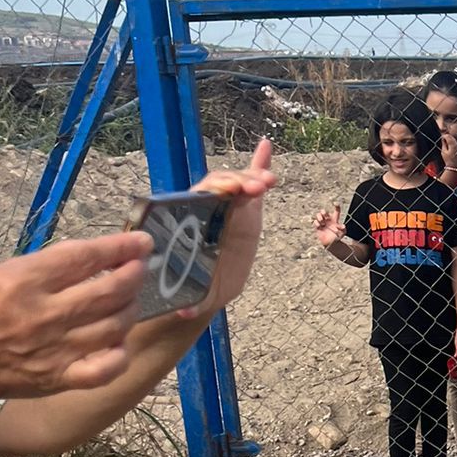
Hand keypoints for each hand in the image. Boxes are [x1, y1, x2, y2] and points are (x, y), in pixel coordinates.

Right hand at [0, 229, 153, 406]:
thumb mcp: (1, 273)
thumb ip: (47, 266)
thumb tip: (94, 256)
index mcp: (25, 281)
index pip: (85, 258)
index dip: (121, 249)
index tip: (143, 243)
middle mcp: (44, 314)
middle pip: (108, 291)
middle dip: (134, 275)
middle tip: (141, 268)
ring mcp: (55, 349)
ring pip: (114, 326)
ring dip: (131, 309)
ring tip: (132, 299)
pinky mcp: (59, 378)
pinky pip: (106, 368)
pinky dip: (120, 354)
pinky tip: (120, 342)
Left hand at [193, 138, 275, 313]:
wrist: (203, 289)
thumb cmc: (193, 290)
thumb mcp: (195, 295)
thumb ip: (192, 301)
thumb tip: (187, 310)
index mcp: (192, 222)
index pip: (204, 194)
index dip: (219, 188)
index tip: (236, 191)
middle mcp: (208, 210)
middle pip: (223, 183)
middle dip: (241, 180)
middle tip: (260, 187)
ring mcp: (227, 208)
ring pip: (239, 183)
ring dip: (255, 176)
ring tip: (270, 181)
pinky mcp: (244, 213)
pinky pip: (251, 185)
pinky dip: (258, 166)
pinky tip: (265, 146)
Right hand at [313, 202, 344, 251]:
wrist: (331, 244)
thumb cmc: (337, 238)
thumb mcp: (343, 233)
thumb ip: (343, 229)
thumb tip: (342, 226)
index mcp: (335, 219)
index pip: (336, 211)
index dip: (336, 206)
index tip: (335, 203)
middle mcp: (328, 220)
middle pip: (323, 211)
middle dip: (323, 212)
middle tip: (325, 216)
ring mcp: (322, 223)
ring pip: (318, 215)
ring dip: (319, 217)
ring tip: (323, 223)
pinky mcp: (318, 227)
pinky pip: (315, 221)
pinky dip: (317, 223)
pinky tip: (320, 226)